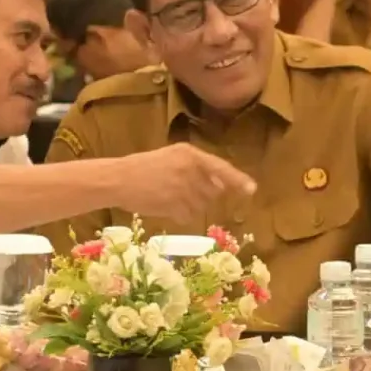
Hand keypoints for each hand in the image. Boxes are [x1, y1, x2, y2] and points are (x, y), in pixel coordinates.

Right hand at [117, 144, 256, 219]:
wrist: (119, 179)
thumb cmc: (143, 166)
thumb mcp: (172, 157)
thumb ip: (196, 167)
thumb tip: (220, 185)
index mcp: (190, 154)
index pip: (221, 167)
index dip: (237, 180)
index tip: (252, 189)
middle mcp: (191, 170)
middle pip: (213, 191)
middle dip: (202, 195)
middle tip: (179, 190)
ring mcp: (184, 189)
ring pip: (202, 206)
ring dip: (190, 206)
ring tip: (168, 196)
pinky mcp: (176, 206)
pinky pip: (189, 216)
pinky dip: (179, 215)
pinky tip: (164, 206)